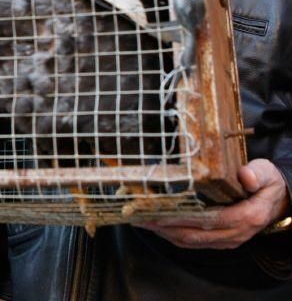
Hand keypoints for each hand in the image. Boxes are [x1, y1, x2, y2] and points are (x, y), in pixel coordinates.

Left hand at [138, 159, 290, 248]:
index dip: (182, 217)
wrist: (278, 202)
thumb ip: (257, 174)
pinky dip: (171, 235)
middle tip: (138, 216)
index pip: (209, 219)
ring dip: (163, 233)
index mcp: (247, 216)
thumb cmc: (268, 184)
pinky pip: (193, 242)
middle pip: (194, 234)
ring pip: (190, 240)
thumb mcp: (267, 173)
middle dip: (163, 227)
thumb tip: (245, 176)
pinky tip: (154, 226)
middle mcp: (235, 233)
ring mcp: (227, 240)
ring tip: (139, 220)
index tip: (159, 212)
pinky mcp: (220, 241)